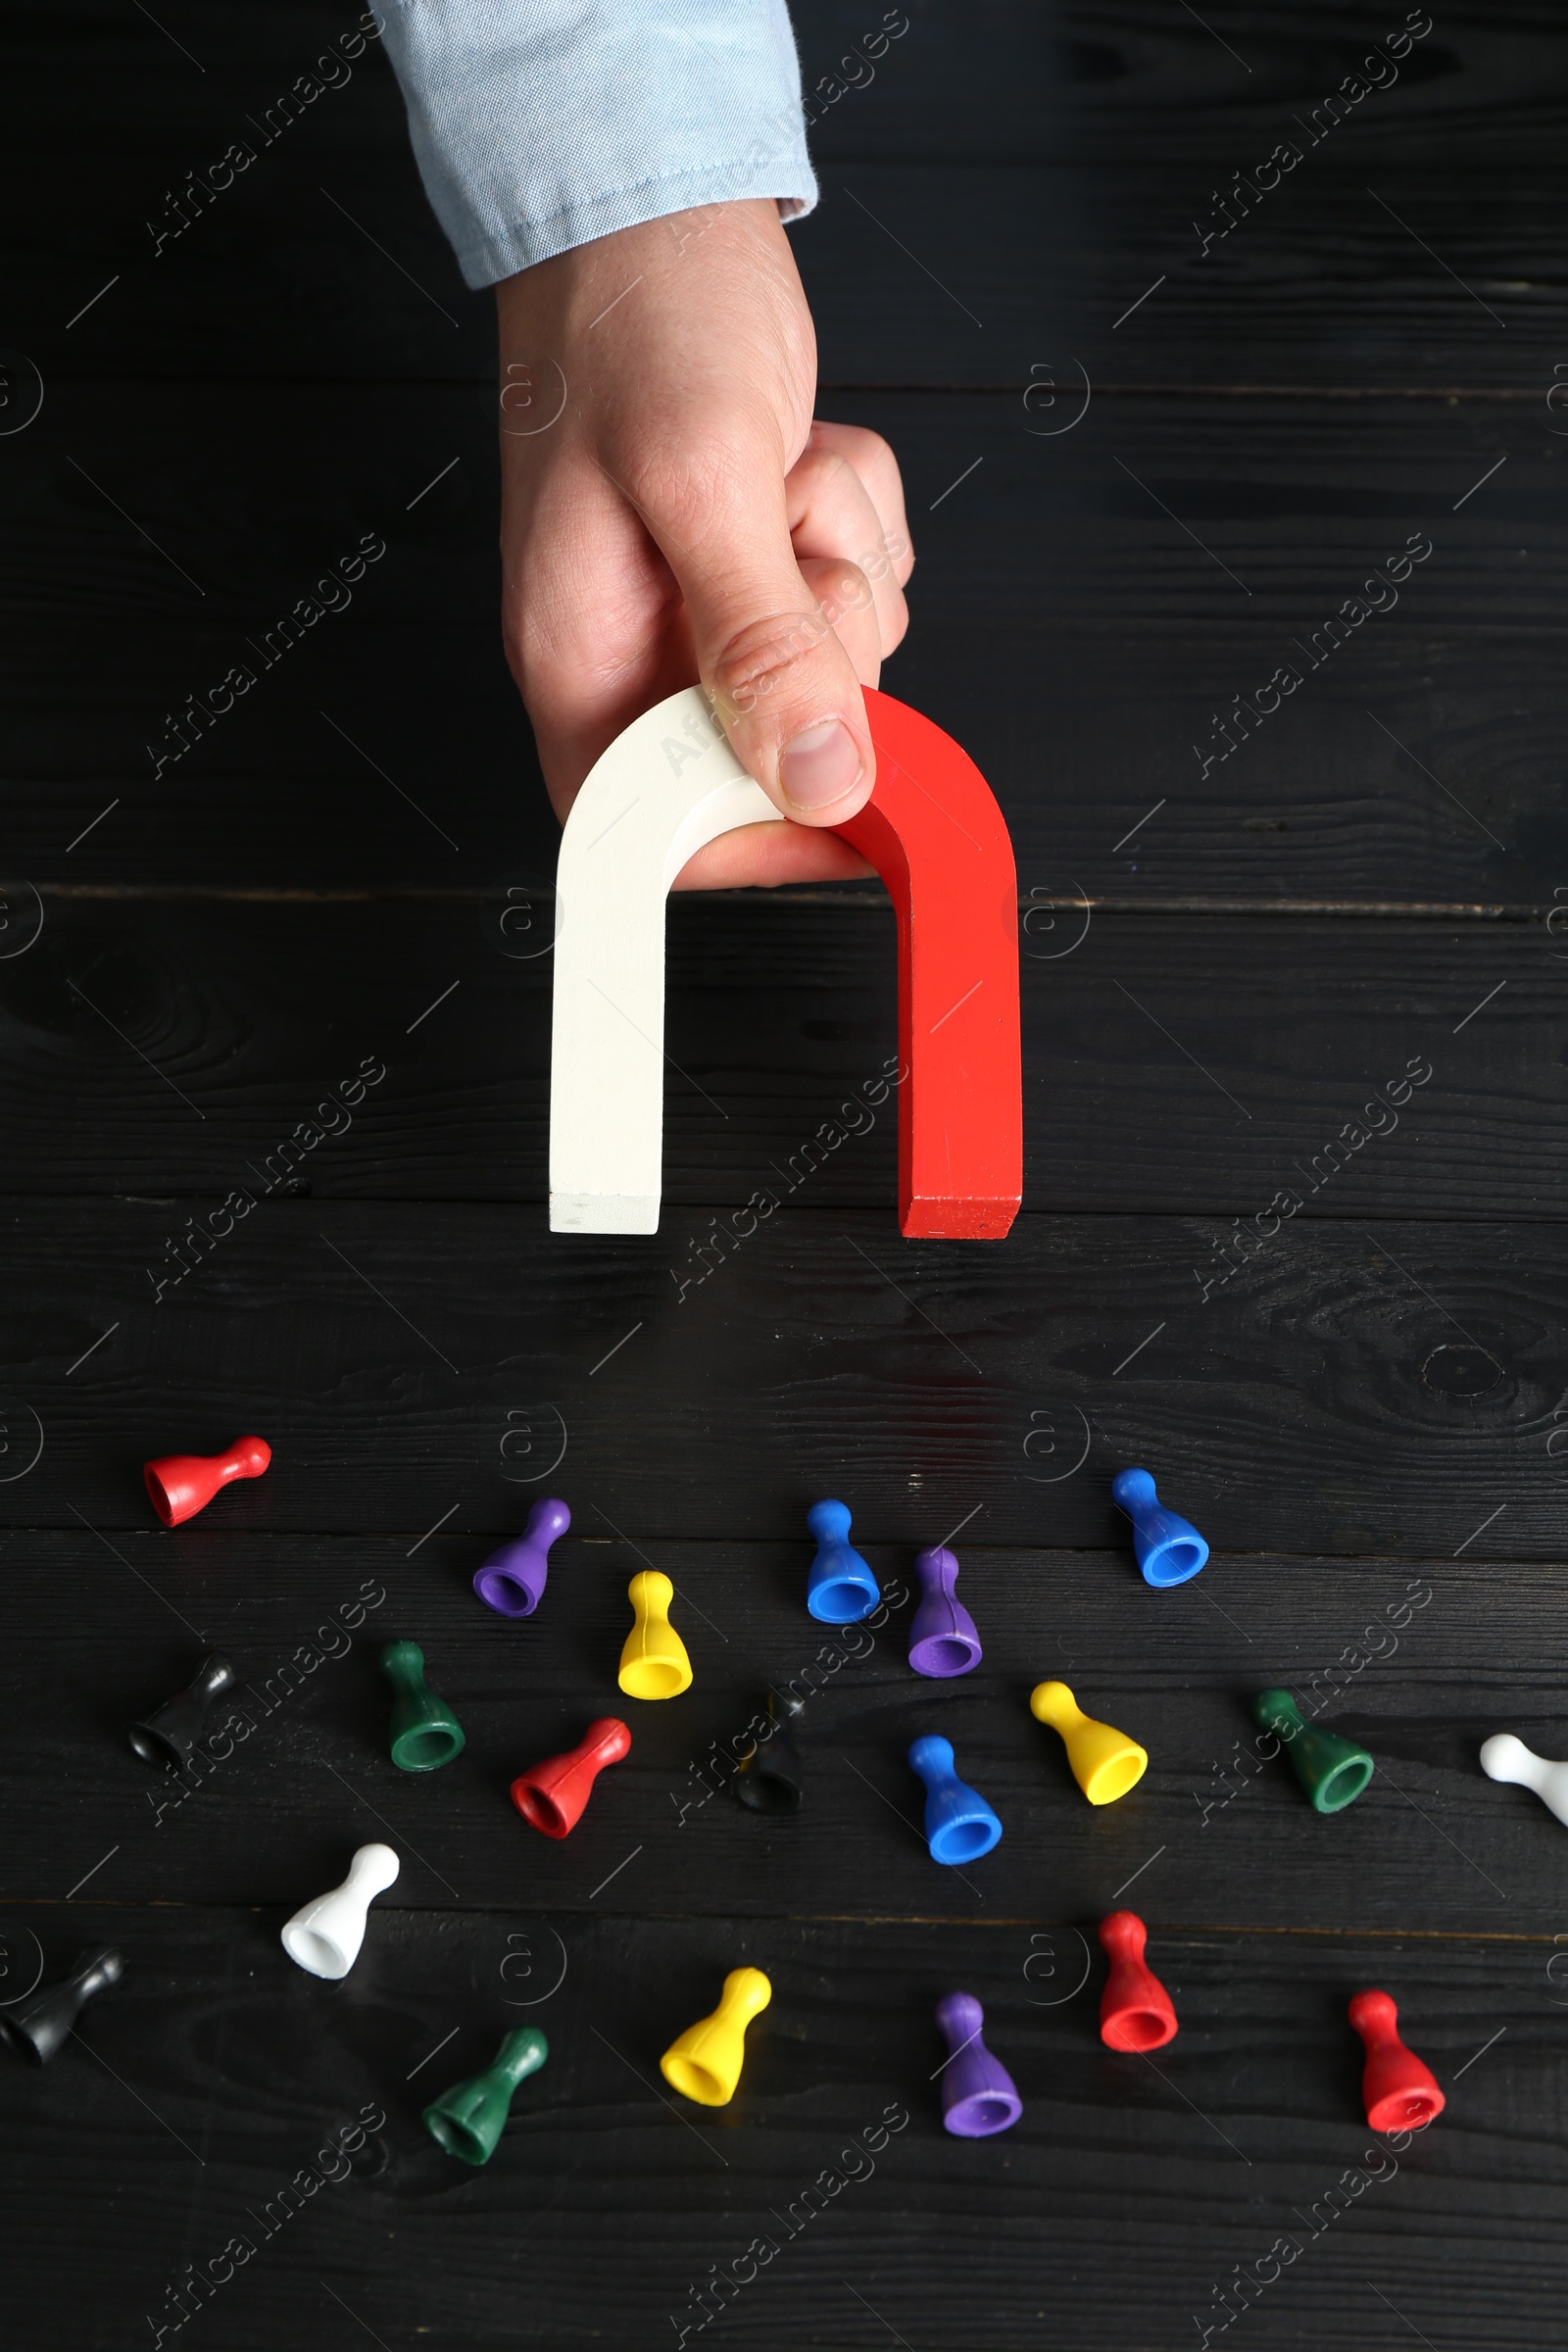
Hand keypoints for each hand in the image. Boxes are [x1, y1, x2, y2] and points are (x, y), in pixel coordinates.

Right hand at [494, 199, 912, 887]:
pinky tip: (800, 462)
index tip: (845, 812)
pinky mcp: (766, 569)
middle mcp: (645, 660)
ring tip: (782, 477)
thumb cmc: (634, 316)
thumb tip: (816, 776)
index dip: (760, 847)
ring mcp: (709, 616)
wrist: (653, 207)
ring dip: (844, 565)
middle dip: (822, 647)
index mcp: (584, 671)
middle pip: (782, 756)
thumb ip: (760, 640)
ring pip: (841, 670)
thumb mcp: (702, 476)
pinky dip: (858, 524)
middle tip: (789, 546)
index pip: (666, 835)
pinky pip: (861, 594)